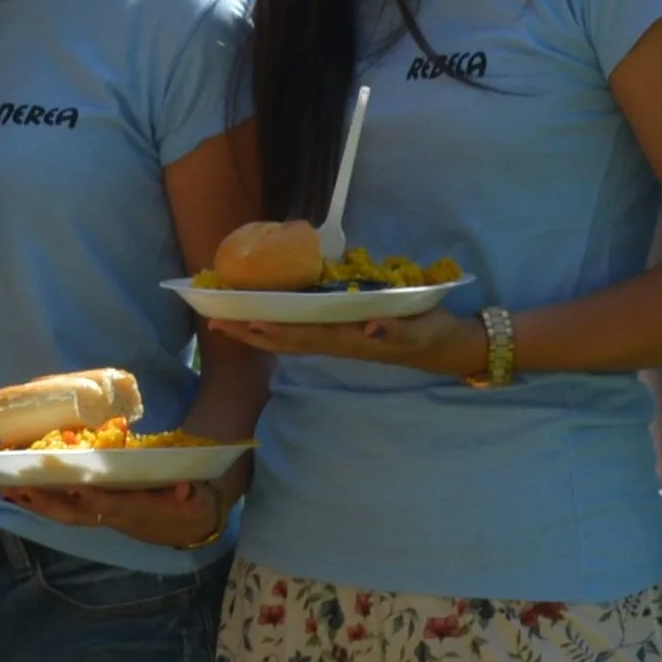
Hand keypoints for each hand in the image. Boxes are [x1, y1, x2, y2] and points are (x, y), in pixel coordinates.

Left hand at [0, 476, 227, 548]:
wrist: (183, 525)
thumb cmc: (189, 505)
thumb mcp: (198, 500)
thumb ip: (191, 495)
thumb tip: (186, 489)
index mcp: (136, 510)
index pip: (112, 507)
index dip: (95, 500)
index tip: (77, 489)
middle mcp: (112, 517)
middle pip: (74, 515)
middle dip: (48, 504)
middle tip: (21, 490)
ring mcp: (99, 516)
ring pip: (62, 514)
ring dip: (34, 504)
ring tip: (6, 489)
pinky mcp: (91, 511)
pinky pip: (60, 507)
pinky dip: (36, 500)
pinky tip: (12, 489)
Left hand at [207, 307, 475, 375]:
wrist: (447, 346)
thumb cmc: (433, 334)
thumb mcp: (420, 330)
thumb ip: (397, 329)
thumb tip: (370, 325)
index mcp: (350, 340)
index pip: (303, 335)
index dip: (273, 330)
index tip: (243, 321)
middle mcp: (337, 341)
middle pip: (285, 340)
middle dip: (250, 332)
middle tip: (214, 322)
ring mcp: (339, 339)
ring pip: (290, 337)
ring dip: (258, 331)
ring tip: (227, 322)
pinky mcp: (344, 333)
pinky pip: (303, 330)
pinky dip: (280, 323)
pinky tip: (266, 315)